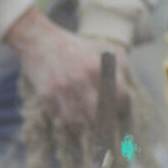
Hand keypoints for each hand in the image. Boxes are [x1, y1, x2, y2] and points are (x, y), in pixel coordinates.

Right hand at [5, 6, 129, 126]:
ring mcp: (61, 88)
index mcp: (96, 67)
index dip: (120, 107)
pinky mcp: (45, 94)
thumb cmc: (73, 46)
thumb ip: (117, 65)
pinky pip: (57, 117)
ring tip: (86, 126)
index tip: (118, 111)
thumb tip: (128, 91)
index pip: (117, 97)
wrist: (39, 40)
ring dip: (82, 127)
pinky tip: (68, 115)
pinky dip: (64, 120)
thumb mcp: (99, 48)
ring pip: (76, 121)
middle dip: (102, 123)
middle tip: (104, 126)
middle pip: (97, 115)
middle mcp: (79, 79)